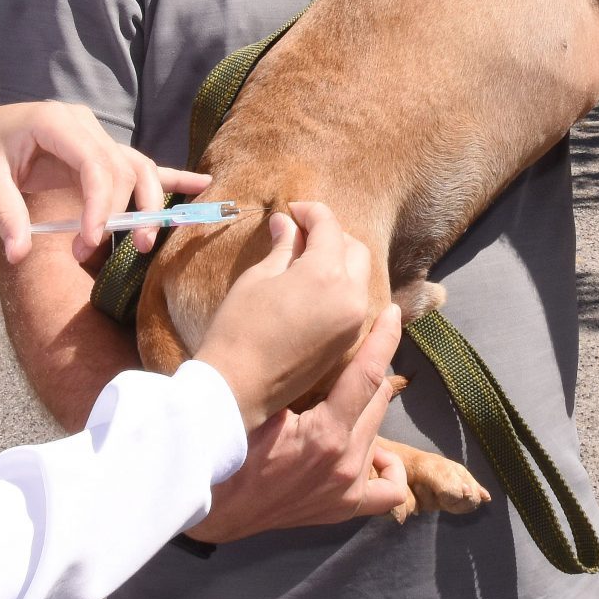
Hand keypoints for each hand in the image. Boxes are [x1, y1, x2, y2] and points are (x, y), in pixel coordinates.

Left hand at [0, 101, 208, 264]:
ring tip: (144, 241)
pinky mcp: (100, 151)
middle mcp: (84, 125)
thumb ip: (6, 214)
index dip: (101, 205)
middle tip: (95, 252)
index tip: (91, 241)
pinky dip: (170, 178)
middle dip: (120, 213)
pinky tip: (201, 185)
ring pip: (137, 168)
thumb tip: (20, 254)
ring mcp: (96, 136)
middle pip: (122, 168)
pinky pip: (139, 165)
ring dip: (146, 204)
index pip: (96, 165)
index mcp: (56, 123)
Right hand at [189, 302, 411, 541]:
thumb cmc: (227, 449)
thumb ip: (291, 378)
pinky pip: (388, 491)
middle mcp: (345, 463)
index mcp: (325, 434)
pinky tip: (374, 453)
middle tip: (348, 357)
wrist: (213, 507)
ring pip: (379, 430)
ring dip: (367, 409)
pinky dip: (389, 468)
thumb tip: (317, 338)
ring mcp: (347, 489)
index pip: (369, 375)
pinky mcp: (343, 507)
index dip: (384, 338)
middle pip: (378, 399)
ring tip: (344, 399)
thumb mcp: (257, 407)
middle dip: (368, 371)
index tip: (392, 313)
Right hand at [194, 203, 380, 431]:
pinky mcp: (349, 341)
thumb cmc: (239, 328)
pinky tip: (316, 286)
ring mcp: (354, 322)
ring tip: (307, 259)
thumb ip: (282, 247)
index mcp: (327, 275)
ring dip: (340, 260)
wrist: (238, 389)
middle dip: (331, 235)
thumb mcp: (258, 278)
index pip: (329, 227)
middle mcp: (351, 296)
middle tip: (300, 233)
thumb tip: (286, 222)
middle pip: (354, 249)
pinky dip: (344, 285)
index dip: (311, 211)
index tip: (292, 209)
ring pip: (361, 275)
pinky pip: (357, 300)